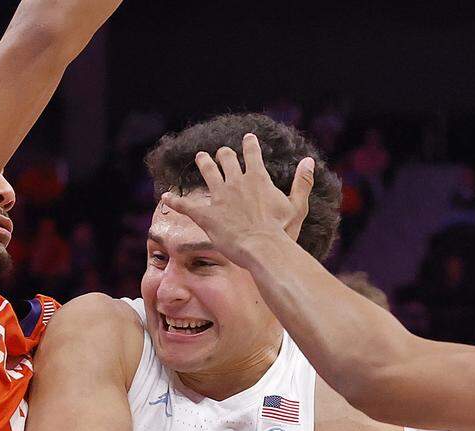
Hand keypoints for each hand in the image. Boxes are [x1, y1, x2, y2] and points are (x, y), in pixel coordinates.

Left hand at [160, 132, 313, 266]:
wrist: (262, 248)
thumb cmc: (282, 230)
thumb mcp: (297, 206)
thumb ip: (302, 182)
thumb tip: (309, 160)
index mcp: (257, 178)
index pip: (252, 153)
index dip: (250, 144)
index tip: (248, 138)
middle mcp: (236, 181)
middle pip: (226, 159)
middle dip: (223, 154)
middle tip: (221, 153)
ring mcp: (219, 196)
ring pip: (207, 173)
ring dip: (203, 163)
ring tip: (200, 158)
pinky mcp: (206, 214)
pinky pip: (187, 205)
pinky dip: (175, 200)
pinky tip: (165, 197)